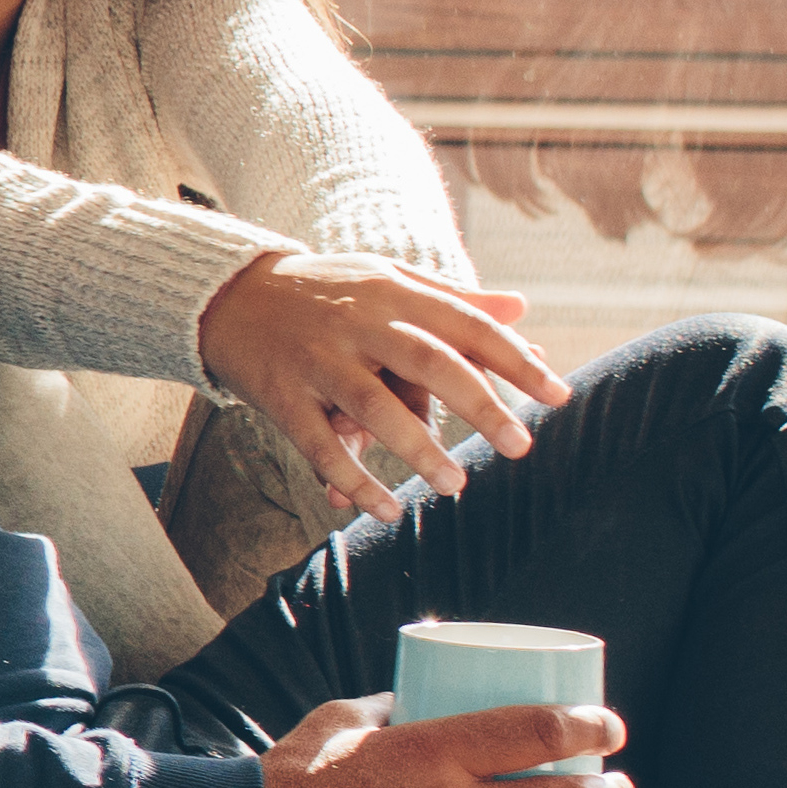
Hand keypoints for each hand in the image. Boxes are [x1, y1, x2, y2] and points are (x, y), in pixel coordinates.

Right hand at [195, 252, 575, 512]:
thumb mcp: (388, 279)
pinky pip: (318, 445)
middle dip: (479, 404)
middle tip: (520, 445)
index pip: (465, 324)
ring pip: (373, 407)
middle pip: (428, 362)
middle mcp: (359, 322)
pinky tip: (384, 507)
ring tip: (455, 485)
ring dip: (417, 449)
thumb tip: (522, 307)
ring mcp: (318, 359)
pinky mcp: (281, 395)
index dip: (514, 360)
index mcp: (393, 292)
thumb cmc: (326, 290)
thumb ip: (452, 297)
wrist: (230, 293)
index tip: (557, 394)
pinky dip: (351, 479)